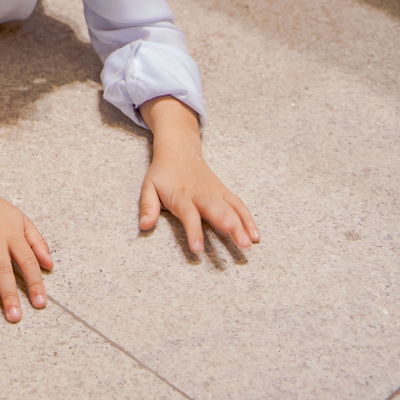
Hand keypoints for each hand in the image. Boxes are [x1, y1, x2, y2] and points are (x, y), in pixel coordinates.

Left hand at [139, 96, 258, 255]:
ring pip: (231, 208)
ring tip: (250, 243)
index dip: (194, 232)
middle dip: (229, 226)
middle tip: (240, 243)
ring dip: (242, 225)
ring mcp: (215, 192)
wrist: (178, 150)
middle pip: (217, 210)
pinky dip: (248, 219)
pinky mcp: (224, 192)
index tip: (198, 249)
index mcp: (182, 195)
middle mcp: (201, 194)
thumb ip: (147, 206)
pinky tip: (256, 235)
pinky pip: (238, 205)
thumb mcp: (148, 186)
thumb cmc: (162, 173)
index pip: (189, 215)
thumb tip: (144, 226)